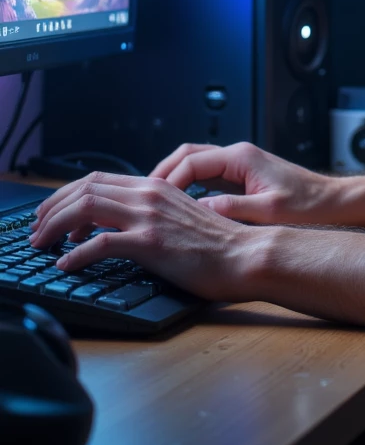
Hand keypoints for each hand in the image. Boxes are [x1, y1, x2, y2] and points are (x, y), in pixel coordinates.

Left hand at [27, 173, 259, 299]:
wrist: (247, 255)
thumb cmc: (219, 244)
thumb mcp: (180, 217)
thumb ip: (152, 213)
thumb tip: (122, 224)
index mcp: (155, 187)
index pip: (97, 179)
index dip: (65, 194)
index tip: (50, 213)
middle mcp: (149, 195)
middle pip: (84, 189)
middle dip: (51, 208)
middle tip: (36, 229)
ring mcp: (149, 217)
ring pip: (85, 208)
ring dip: (55, 226)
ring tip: (42, 243)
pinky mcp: (151, 243)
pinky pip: (100, 244)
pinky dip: (76, 255)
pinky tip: (66, 264)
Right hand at [149, 140, 338, 226]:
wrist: (332, 204)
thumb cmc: (308, 205)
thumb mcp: (268, 211)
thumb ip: (231, 209)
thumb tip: (198, 211)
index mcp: (241, 157)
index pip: (191, 162)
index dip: (168, 181)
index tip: (153, 200)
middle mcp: (238, 155)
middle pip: (187, 155)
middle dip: (163, 174)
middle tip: (143, 196)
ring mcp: (239, 165)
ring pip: (195, 164)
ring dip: (174, 179)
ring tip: (155, 201)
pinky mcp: (242, 178)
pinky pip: (207, 176)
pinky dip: (189, 186)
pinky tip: (180, 207)